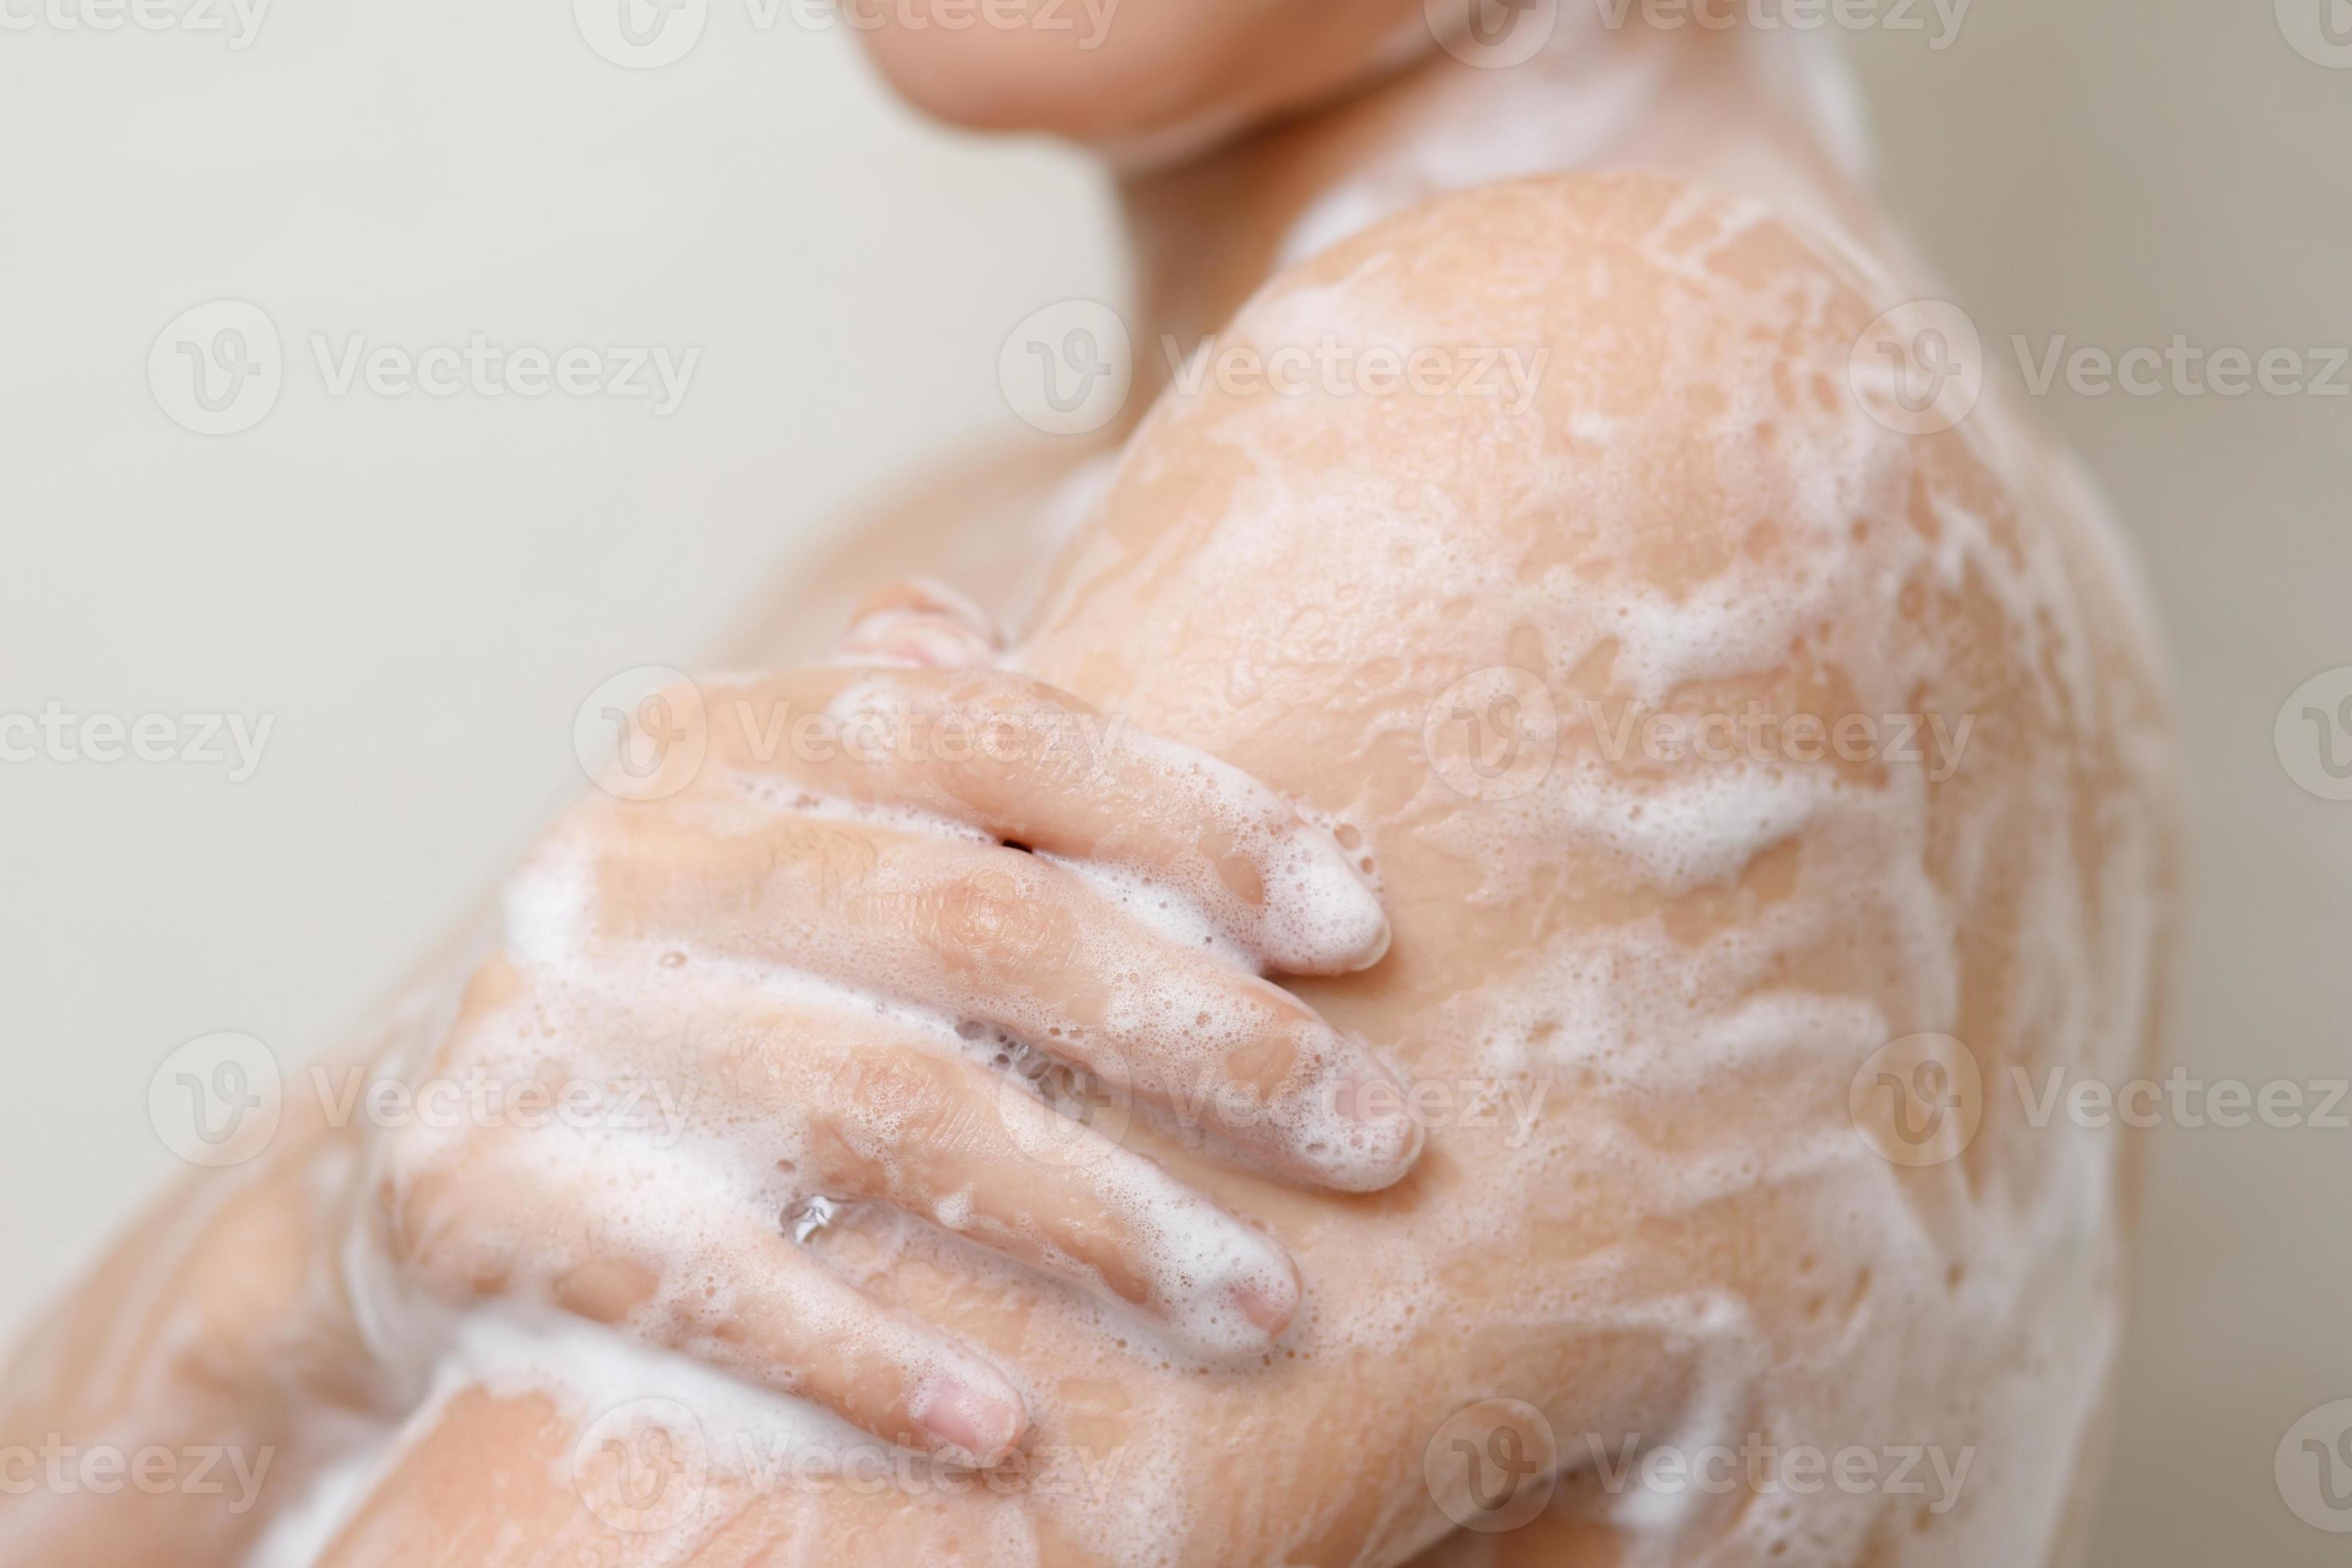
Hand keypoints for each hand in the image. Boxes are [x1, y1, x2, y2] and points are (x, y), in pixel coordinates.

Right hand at [361, 655, 1413, 1465]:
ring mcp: (559, 1025)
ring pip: (881, 1105)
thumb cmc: (686, 988)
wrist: (420, 1168)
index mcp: (727, 741)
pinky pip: (715, 1283)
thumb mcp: (771, 837)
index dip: (1187, 816)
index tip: (1355, 926)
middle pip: (972, 921)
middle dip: (1199, 1031)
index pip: (989, 732)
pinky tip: (1013, 1433)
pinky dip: (872, 1360)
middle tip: (1376, 1133)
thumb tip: (980, 620)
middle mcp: (639, 856)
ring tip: (1263, 1305)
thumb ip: (891, 739)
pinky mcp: (488, 1196)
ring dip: (1096, 1216)